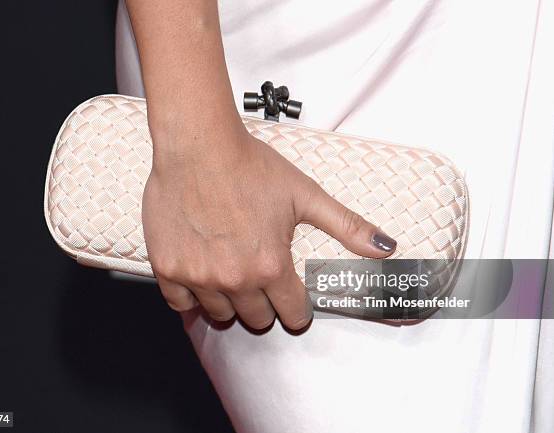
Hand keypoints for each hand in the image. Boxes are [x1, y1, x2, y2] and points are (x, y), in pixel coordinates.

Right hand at [142, 126, 396, 329]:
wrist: (198, 146)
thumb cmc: (249, 166)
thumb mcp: (304, 194)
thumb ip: (346, 225)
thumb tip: (385, 247)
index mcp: (271, 266)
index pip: (292, 314)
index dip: (297, 307)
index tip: (292, 297)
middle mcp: (235, 279)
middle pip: (256, 319)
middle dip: (264, 304)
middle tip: (260, 277)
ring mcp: (198, 276)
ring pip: (220, 315)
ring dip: (229, 300)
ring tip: (230, 270)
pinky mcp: (168, 267)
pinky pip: (180, 304)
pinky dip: (191, 295)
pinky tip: (201, 272)